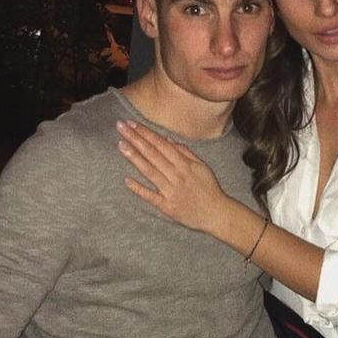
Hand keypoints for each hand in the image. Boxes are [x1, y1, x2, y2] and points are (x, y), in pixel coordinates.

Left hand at [117, 119, 227, 233]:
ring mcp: (171, 191)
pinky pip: (151, 196)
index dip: (146, 133)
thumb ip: (185, 152)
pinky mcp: (167, 206)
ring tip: (121, 145)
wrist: (216, 214)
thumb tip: (167, 139)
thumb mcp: (201, 166)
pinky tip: (126, 180)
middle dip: (136, 139)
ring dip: (134, 158)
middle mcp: (177, 175)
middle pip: (153, 154)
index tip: (132, 124)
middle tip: (120, 127)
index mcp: (185, 164)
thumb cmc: (209, 188)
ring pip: (150, 171)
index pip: (162, 144)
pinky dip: (139, 189)